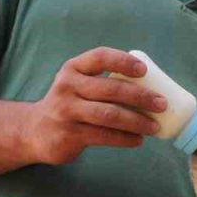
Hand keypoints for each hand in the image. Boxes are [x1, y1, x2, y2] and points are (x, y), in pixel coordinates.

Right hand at [26, 47, 167, 164]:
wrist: (34, 130)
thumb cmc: (70, 104)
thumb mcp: (78, 84)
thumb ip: (103, 81)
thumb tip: (151, 87)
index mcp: (73, 68)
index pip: (100, 57)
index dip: (123, 61)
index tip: (144, 70)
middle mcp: (67, 87)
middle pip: (110, 89)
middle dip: (141, 96)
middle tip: (162, 104)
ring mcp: (66, 111)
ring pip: (109, 115)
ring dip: (137, 121)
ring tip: (155, 126)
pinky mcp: (69, 135)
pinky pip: (104, 136)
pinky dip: (125, 138)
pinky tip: (138, 140)